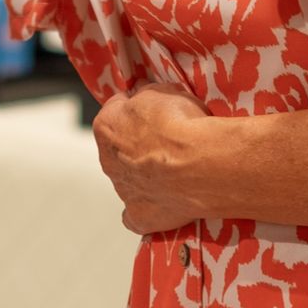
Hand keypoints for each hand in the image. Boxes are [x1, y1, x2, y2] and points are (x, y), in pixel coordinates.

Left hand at [92, 84, 213, 234]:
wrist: (201, 164)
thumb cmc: (182, 123)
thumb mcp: (164, 91)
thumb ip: (146, 96)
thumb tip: (143, 97)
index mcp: (107, 126)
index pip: (116, 109)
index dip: (137, 107)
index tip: (155, 109)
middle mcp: (107, 159)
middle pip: (120, 148)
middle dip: (139, 143)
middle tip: (168, 140)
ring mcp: (122, 190)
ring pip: (129, 179)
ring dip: (146, 174)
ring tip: (177, 170)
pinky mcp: (139, 215)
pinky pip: (136, 214)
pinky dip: (148, 207)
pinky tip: (163, 202)